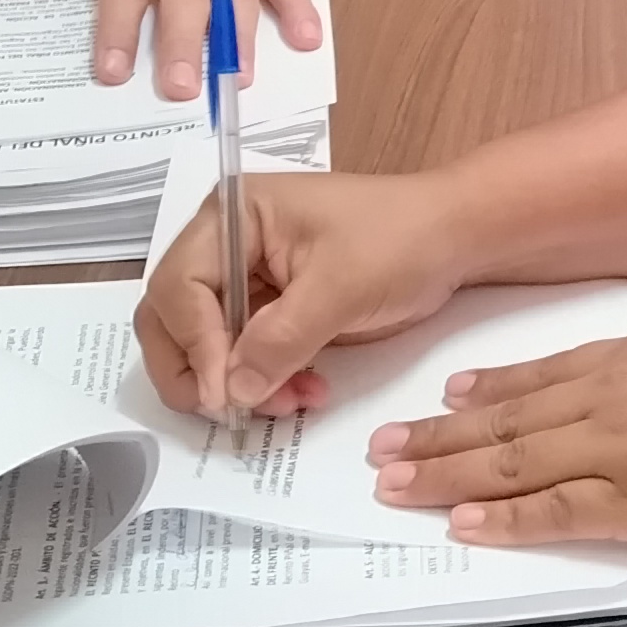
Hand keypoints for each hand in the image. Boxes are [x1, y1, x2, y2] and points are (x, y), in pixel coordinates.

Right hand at [134, 170, 471, 416]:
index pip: (178, 286)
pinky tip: (303, 392)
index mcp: (233, 215)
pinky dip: (263, 382)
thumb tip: (229, 392)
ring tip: (291, 401)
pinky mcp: (269, 310)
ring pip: (205, 346)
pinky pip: (242, 356)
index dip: (195, 344)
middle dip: (202, 370)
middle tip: (236, 410)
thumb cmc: (400, 241)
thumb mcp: (340, 287)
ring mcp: (246, 278)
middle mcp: (225, 243)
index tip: (223, 393)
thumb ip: (280, 340)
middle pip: (172, 317)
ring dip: (237, 384)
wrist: (454, 240)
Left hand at [368, 255, 626, 551]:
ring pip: (513, 464)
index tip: (448, 393)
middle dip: (441, 433)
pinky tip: (459, 524)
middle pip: (510, 420)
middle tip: (382, 446)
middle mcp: (612, 398)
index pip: (547, 371)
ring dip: (448, 474)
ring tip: (394, 484)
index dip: (493, 387)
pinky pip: (552, 514)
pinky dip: (502, 519)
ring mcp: (615, 452)